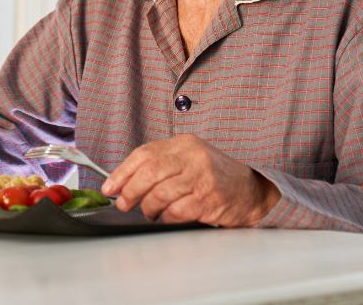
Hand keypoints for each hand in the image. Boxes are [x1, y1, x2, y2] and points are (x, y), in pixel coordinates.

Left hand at [100, 134, 279, 226]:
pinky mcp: (210, 199)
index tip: (109, 187)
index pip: (145, 153)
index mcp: (184, 143)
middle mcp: (193, 156)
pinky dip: (166, 218)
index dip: (122, 171)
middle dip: (130, 191)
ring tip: (148, 213)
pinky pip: (177, 211)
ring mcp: (203, 177)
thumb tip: (125, 181)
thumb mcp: (189, 159)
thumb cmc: (215, 176)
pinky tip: (167, 218)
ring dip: (148, 208)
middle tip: (123, 203)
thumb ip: (162, 164)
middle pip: (149, 172)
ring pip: (160, 193)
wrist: (253, 190)